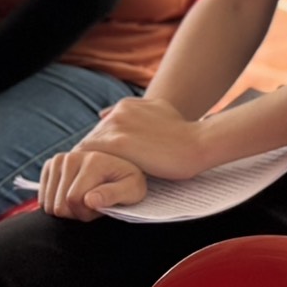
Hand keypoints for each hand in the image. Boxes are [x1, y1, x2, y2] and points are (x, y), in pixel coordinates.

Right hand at [39, 149, 146, 220]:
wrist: (120, 169)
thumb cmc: (128, 183)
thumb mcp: (133, 191)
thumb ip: (113, 195)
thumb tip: (89, 199)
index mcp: (93, 161)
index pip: (74, 200)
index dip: (86, 212)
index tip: (102, 206)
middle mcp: (73, 157)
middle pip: (59, 205)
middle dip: (76, 212)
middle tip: (94, 203)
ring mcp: (59, 160)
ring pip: (48, 204)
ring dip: (66, 209)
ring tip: (85, 198)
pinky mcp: (50, 165)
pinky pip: (43, 199)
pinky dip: (56, 202)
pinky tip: (73, 194)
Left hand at [77, 96, 208, 180]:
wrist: (198, 144)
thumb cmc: (183, 134)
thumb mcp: (160, 110)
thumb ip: (136, 111)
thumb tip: (103, 113)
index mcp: (126, 105)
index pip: (101, 130)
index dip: (106, 149)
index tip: (116, 163)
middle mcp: (118, 112)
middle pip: (92, 139)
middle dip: (97, 157)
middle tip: (107, 175)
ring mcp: (116, 126)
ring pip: (88, 150)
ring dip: (93, 165)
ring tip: (105, 180)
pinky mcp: (118, 144)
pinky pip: (91, 160)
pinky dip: (94, 171)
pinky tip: (105, 180)